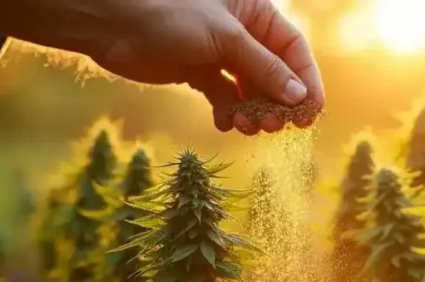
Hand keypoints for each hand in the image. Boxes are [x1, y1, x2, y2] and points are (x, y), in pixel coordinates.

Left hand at [87, 0, 323, 134]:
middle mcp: (241, 33)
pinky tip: (224, 123)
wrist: (113, 24)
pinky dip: (227, 112)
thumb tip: (298, 97)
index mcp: (254, 12)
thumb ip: (264, 68)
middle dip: (276, 102)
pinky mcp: (198, 72)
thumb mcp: (225, 39)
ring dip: (252, 111)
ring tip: (245, 125)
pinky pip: (224, 97)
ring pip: (249, 89)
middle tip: (274, 125)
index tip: (310, 112)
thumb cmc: (170, 15)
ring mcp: (219, 54)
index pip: (293, 49)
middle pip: (274, 73)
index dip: (306, 81)